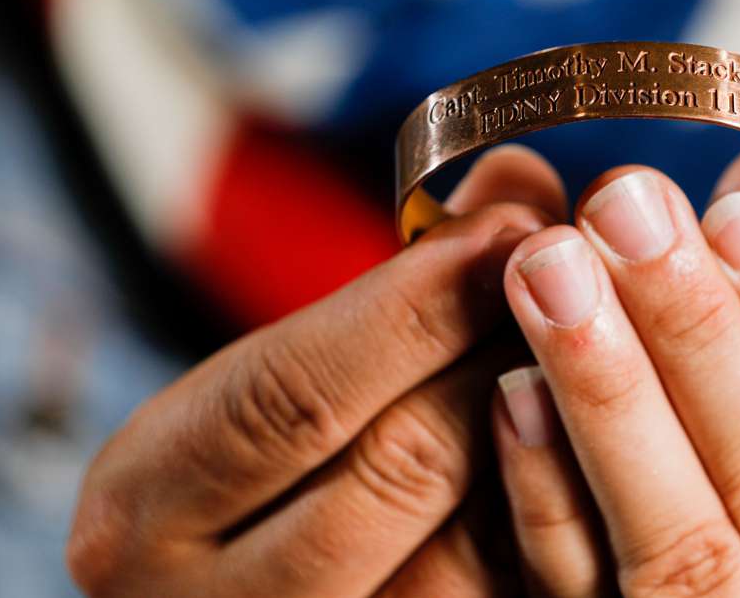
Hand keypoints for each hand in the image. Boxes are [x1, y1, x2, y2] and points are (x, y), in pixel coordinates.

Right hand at [66, 145, 566, 596]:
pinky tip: (584, 430)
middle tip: (575, 268)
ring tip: (595, 335)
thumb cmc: (237, 472)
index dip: (416, 304)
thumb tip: (519, 183)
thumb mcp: (265, 374)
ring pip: (469, 549)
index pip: (293, 395)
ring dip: (546, 423)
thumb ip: (387, 285)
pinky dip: (553, 505)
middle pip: (397, 467)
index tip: (509, 225)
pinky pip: (501, 589)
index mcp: (144, 507)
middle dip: (501, 349)